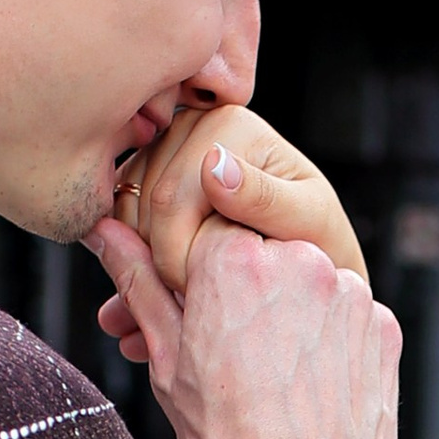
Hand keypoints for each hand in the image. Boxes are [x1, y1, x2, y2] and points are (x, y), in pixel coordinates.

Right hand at [87, 212, 403, 438]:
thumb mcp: (169, 363)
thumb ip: (141, 286)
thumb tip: (106, 231)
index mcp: (234, 261)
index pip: (203, 228)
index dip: (192, 271)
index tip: (190, 307)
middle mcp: (300, 260)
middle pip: (258, 248)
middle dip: (240, 285)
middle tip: (228, 346)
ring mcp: (350, 293)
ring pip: (305, 278)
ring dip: (286, 309)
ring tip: (269, 374)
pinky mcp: (384, 326)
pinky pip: (345, 313)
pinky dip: (326, 337)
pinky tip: (307, 384)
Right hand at [97, 106, 363, 367]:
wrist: (313, 263)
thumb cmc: (321, 246)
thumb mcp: (308, 224)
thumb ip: (263, 198)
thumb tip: (213, 163)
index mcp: (231, 126)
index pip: (170, 201)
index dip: (178, 262)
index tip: (208, 305)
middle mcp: (192, 125)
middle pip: (140, 207)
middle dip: (159, 269)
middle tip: (192, 311)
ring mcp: (164, 150)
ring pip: (122, 219)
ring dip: (140, 274)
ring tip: (176, 313)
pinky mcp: (147, 178)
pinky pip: (117, 226)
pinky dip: (133, 270)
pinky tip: (151, 311)